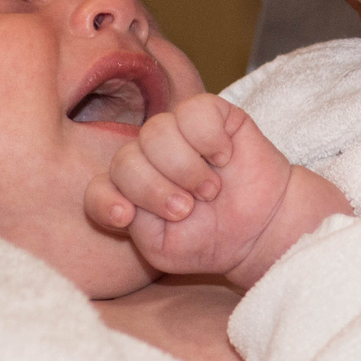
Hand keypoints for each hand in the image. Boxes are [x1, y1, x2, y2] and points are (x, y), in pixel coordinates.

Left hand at [83, 92, 347, 287]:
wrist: (261, 229)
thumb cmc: (210, 240)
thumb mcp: (164, 249)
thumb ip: (136, 226)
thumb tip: (123, 204)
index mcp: (129, 191)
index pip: (98, 188)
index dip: (106, 201)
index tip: (127, 218)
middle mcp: (147, 157)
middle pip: (125, 160)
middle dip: (154, 190)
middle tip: (187, 209)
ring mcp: (176, 132)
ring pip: (155, 132)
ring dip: (184, 167)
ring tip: (210, 189)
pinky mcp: (209, 114)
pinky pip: (194, 111)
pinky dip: (209, 139)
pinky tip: (223, 157)